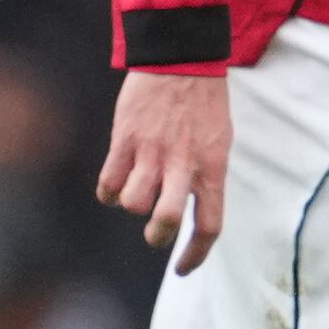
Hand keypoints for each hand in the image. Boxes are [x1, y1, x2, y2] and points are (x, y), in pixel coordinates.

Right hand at [99, 67, 233, 274]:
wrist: (182, 60)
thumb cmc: (204, 104)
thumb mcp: (219, 141)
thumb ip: (205, 175)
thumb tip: (191, 209)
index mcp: (213, 167)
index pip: (210, 223)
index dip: (196, 253)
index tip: (183, 269)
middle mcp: (184, 164)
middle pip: (168, 220)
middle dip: (158, 236)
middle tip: (156, 233)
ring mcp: (152, 153)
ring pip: (133, 204)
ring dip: (131, 207)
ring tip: (136, 192)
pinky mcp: (125, 140)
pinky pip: (109, 183)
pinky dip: (108, 193)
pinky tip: (115, 186)